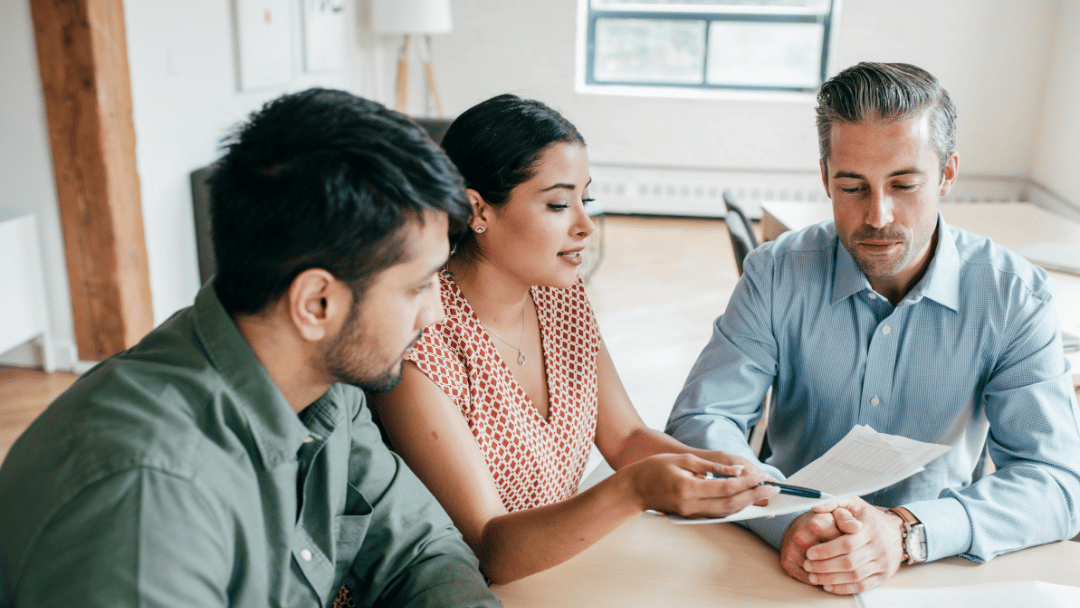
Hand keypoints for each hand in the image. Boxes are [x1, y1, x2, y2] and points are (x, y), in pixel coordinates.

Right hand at [619, 453, 777, 518]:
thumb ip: (712, 466)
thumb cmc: (656, 468)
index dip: (746, 483)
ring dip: (748, 504)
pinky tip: (747, 500)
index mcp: (688, 488)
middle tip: (774, 489)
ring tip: (766, 495)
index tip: (763, 477)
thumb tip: (738, 471)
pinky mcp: (692, 516)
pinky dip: (735, 507)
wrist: (635, 488)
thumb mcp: (684, 459)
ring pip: (726, 512)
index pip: (725, 488)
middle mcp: (691, 505)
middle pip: (730, 504)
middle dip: (754, 496)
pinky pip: (718, 513)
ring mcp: (691, 514)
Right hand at [779, 506, 857, 585]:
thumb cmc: (821, 523)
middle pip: (831, 563)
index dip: (852, 550)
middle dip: (842, 565)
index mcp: (815, 525)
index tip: (855, 549)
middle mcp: (800, 538)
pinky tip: (826, 574)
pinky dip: (820, 580)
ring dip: (832, 576)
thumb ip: (847, 520)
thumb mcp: (836, 516)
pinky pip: (810, 580)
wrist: (798, 528)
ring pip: (820, 575)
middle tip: (848, 562)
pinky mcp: (787, 564)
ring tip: (838, 568)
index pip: (842, 546)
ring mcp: (791, 552)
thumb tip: (857, 527)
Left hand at [791, 498, 905, 594]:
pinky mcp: (883, 576)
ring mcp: (882, 564)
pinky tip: (829, 586)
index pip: (847, 544)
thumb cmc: (870, 518)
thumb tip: (816, 507)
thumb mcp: (854, 504)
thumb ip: (835, 503)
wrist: (898, 533)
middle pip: (849, 562)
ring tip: (813, 577)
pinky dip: (844, 588)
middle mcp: (878, 548)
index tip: (810, 552)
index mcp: (870, 530)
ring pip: (855, 576)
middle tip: (808, 566)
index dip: (827, 550)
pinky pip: (862, 586)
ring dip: (831, 579)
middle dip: (825, 566)